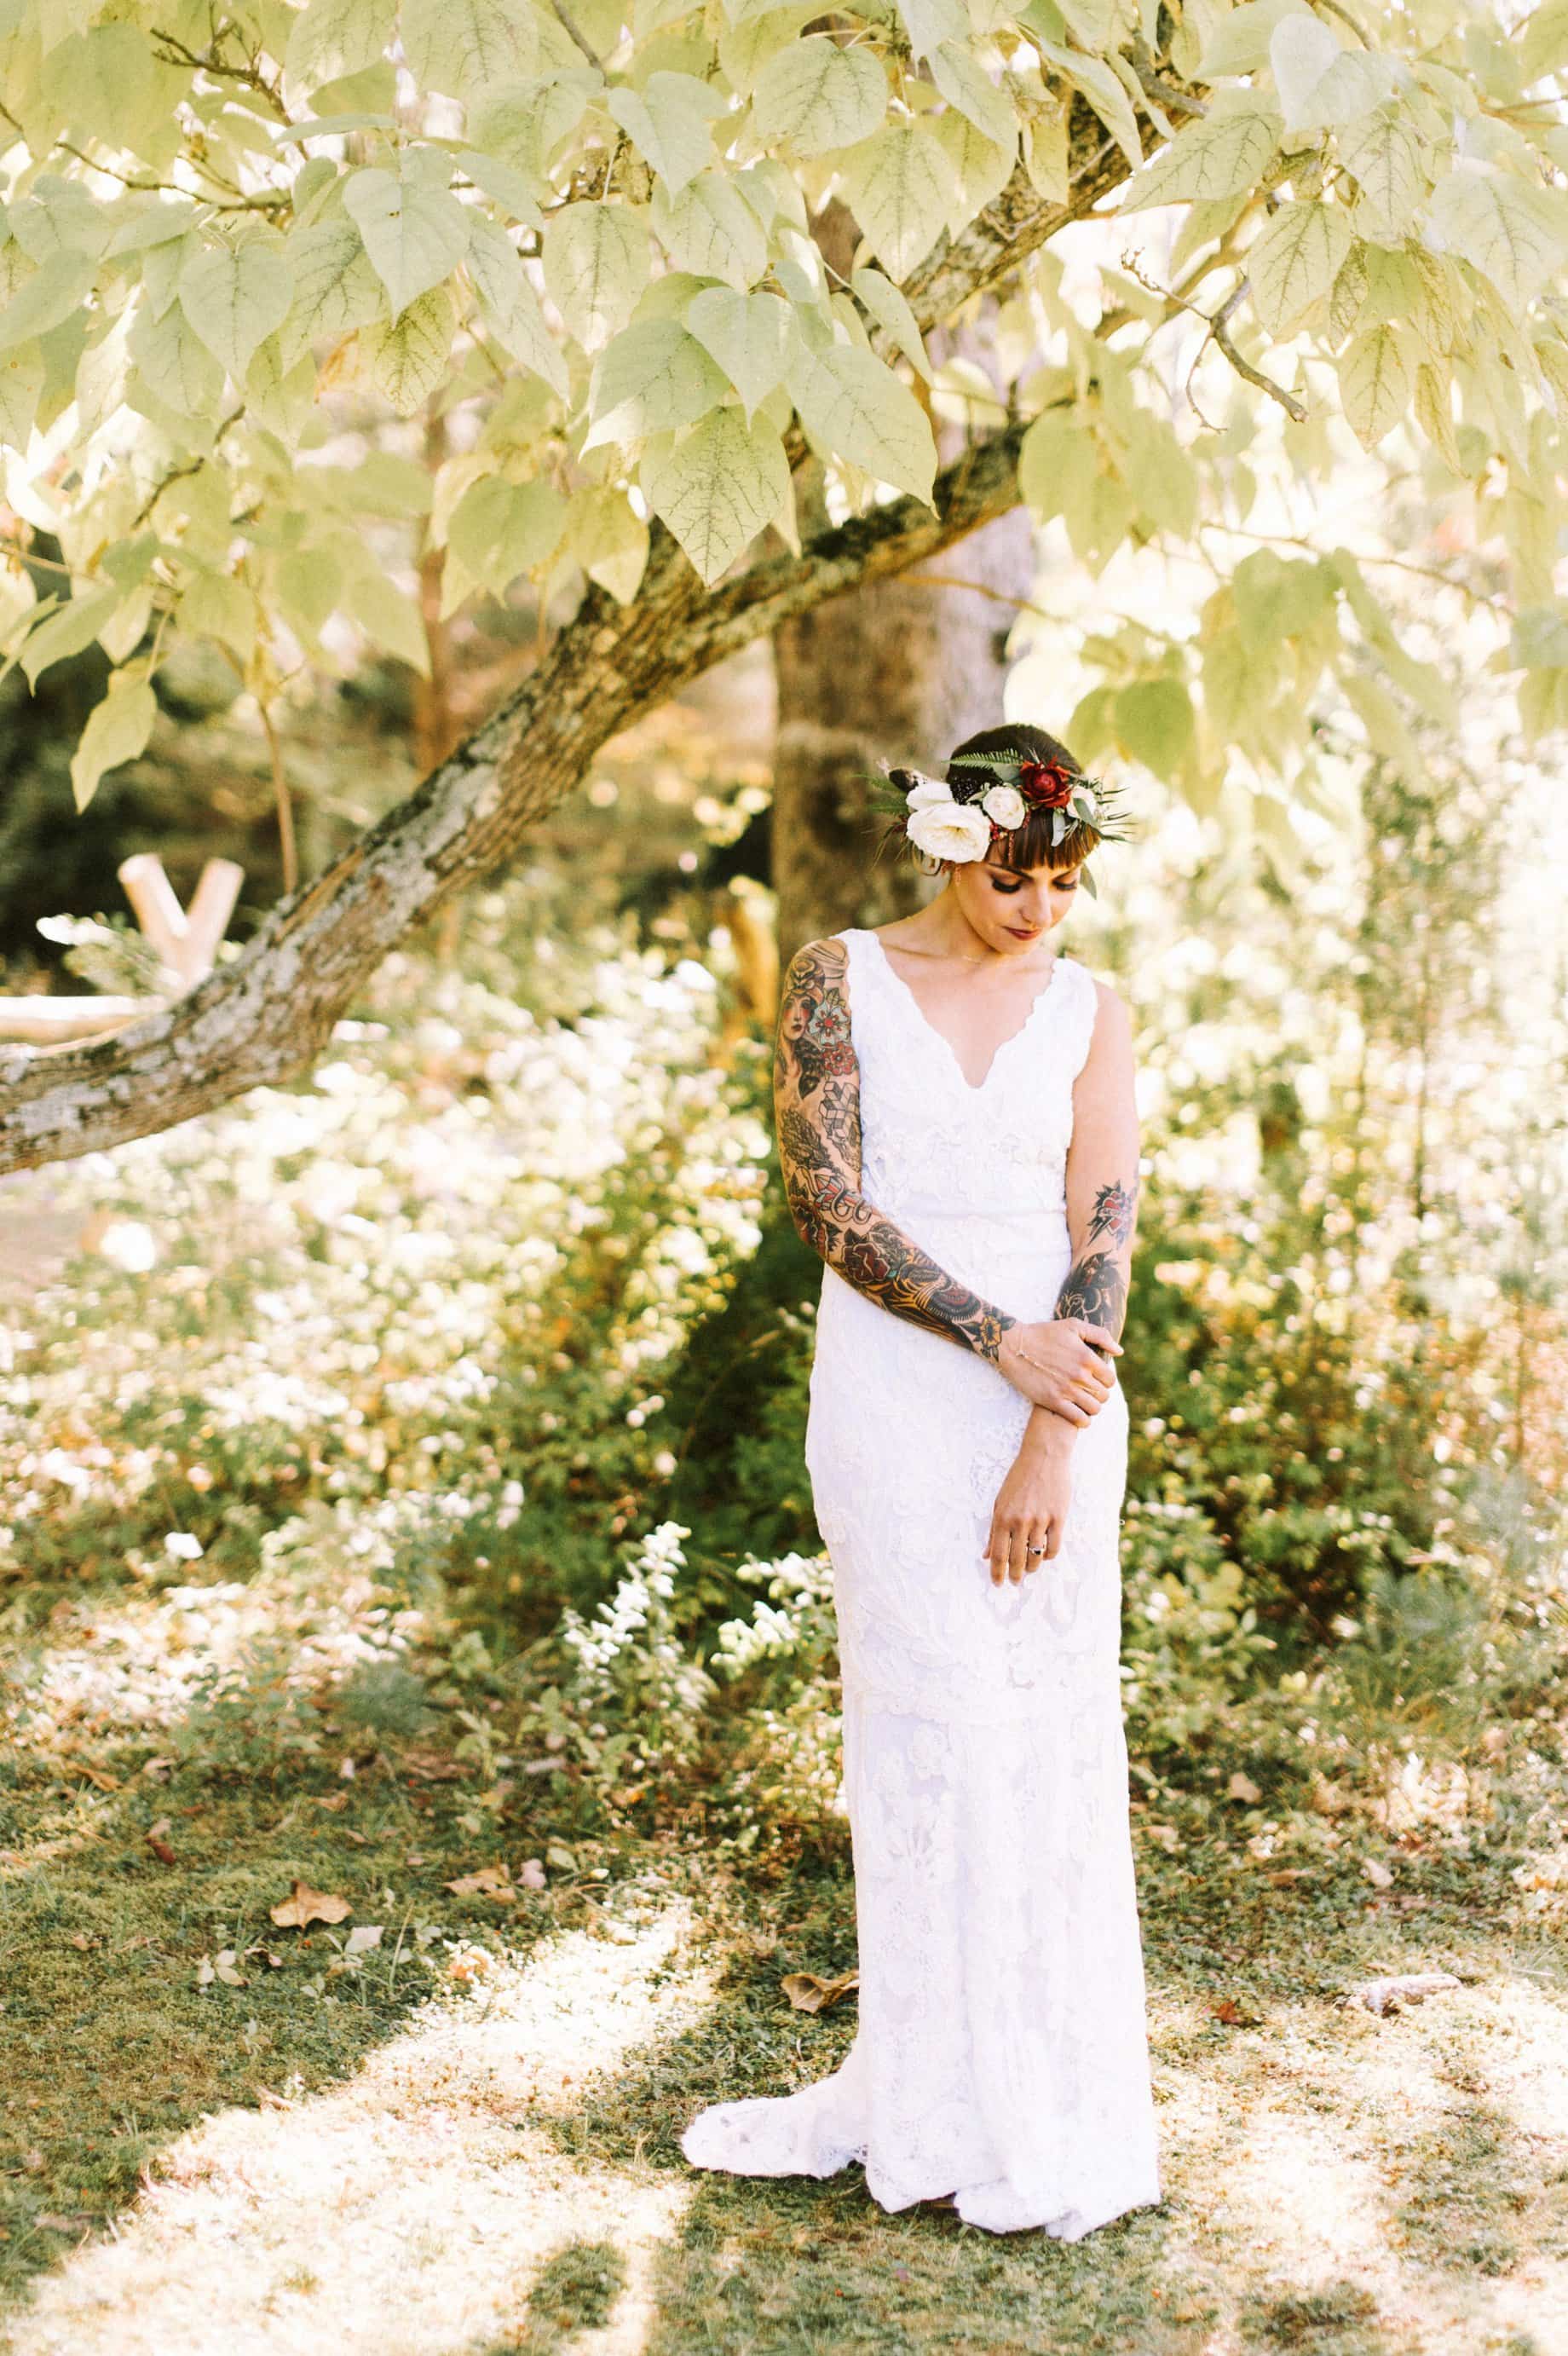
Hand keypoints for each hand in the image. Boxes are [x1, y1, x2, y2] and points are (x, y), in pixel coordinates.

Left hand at [983, 1427, 1074, 1584]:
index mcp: (1002, 1517)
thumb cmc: (1019, 1478)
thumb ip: (994, 1530)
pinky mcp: (1058, 1518)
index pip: (998, 1555)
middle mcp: (1020, 1521)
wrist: (1043, 1457)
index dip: (997, 1573)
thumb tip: (986, 1554)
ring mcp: (1040, 1520)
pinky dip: (1048, 1556)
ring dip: (1032, 1568)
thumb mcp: (999, 1502)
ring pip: (1036, 1557)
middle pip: (1016, 1560)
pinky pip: (1054, 1547)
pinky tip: (1044, 1555)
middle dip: (1014, 1575)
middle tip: (1014, 1581)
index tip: (998, 1583)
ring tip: (1029, 1569)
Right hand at [996, 1317, 1120, 1422]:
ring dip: (1091, 1407)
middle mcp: (1079, 1375)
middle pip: (1104, 1395)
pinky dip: (1083, 1420)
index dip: (1105, 1381)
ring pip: (1094, 1409)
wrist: (1013, 1346)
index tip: (1095, 1380)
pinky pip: (1079, 1419)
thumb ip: (1100, 1335)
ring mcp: (1066, 1389)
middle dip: (1098, 1394)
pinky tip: (1077, 1414)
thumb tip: (1119, 1352)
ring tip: (1083, 1402)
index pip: (1110, 1379)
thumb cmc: (1043, 1333)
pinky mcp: (1053, 1401)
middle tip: (1088, 1391)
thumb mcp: (1073, 1325)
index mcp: (1087, 1357)